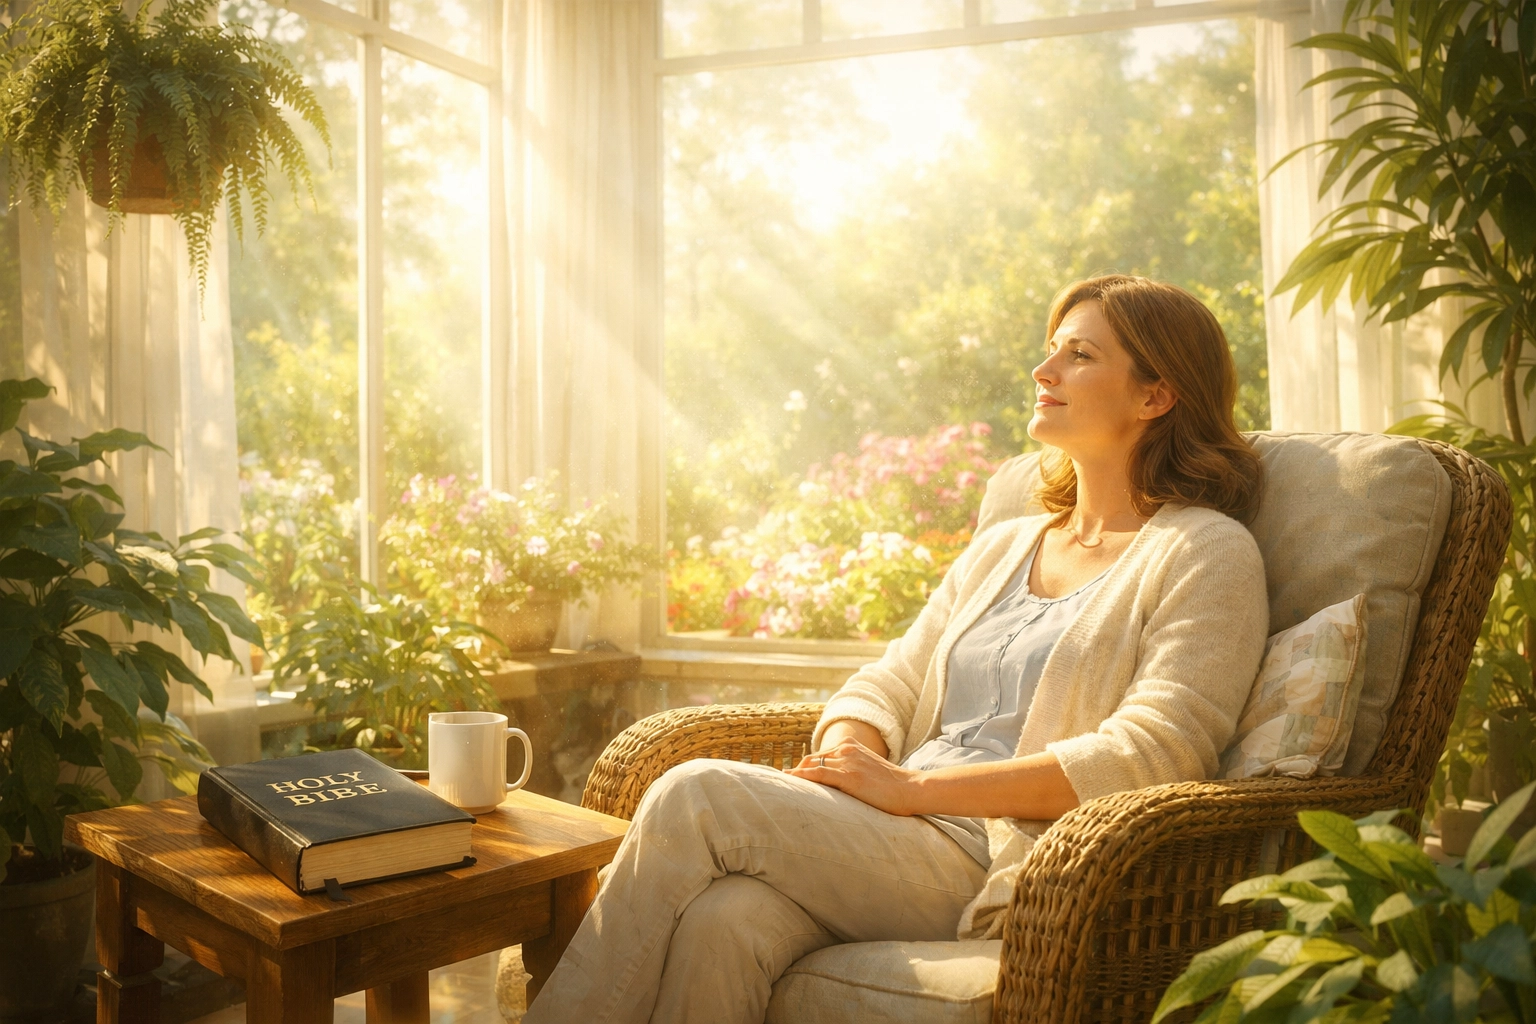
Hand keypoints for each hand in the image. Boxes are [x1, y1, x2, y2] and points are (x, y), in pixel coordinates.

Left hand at [786, 738, 922, 815]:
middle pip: (811, 760)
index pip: (818, 756)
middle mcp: (846, 749)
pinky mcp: (849, 776)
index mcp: (851, 746)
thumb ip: (851, 770)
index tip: (791, 777)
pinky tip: (791, 783)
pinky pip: (818, 775)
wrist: (910, 789)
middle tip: (780, 784)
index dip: (803, 768)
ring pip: (811, 767)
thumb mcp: (868, 770)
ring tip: (780, 786)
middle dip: (796, 772)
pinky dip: (802, 778)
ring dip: (795, 776)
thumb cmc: (892, 786)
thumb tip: (837, 783)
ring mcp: (847, 762)